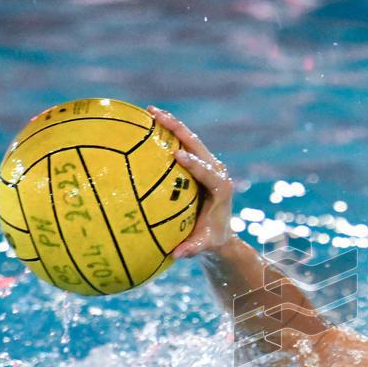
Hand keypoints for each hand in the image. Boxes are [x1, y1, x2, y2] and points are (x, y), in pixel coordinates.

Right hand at [147, 106, 233, 258]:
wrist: (221, 232)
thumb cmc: (210, 239)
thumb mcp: (203, 245)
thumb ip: (192, 248)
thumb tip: (176, 255)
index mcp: (221, 188)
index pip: (208, 172)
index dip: (194, 162)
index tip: (177, 154)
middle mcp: (217, 171)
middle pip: (198, 145)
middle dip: (178, 129)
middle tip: (156, 116)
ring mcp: (208, 164)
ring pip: (190, 139)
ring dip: (172, 125)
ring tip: (149, 111)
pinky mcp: (200, 163)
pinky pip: (183, 144)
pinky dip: (168, 133)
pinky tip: (146, 124)